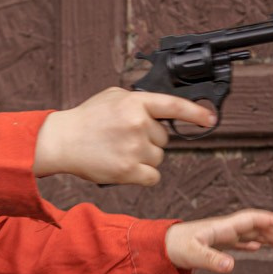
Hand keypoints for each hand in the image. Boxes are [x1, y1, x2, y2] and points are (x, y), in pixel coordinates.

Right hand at [33, 88, 216, 186]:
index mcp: (135, 103)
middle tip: (125, 138)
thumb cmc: (87, 119)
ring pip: (158, 158)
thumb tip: (163, 110)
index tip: (210, 119)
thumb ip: (139, 101)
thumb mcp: (113, 97)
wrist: (61, 141)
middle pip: (165, 139)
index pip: (173, 106)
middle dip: (150, 140)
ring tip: (120, 151)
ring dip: (145, 158)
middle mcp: (138, 124)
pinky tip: (125, 167)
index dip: (195, 114)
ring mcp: (134, 148)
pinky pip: (153, 176)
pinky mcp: (129, 171)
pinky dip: (143, 175)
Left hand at [164, 208, 272, 273]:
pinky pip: (238, 241)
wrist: (157, 246)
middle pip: (255, 227)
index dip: (270, 221)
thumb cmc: (173, 247)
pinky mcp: (214, 244)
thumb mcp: (194, 254)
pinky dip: (250, 243)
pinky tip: (256, 247)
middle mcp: (223, 229)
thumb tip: (231, 266)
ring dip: (267, 238)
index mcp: (222, 228)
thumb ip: (212, 260)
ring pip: (249, 234)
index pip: (251, 220)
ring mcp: (219, 236)